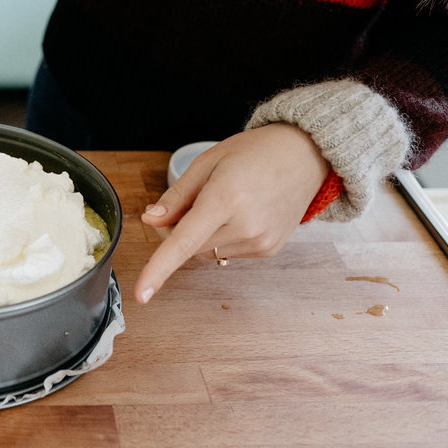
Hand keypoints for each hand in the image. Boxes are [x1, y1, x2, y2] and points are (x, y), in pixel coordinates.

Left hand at [134, 123, 329, 302]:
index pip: (183, 242)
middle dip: (180, 229)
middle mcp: (246, 226)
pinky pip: (227, 252)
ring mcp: (261, 242)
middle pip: (189, 247)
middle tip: (197, 198)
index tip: (142, 294)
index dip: (158, 269)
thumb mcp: (207, 163)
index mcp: (225, 198)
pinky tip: (241, 213)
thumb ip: (176, 196)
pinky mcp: (269, 250)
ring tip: (227, 201)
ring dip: (203, 234)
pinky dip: (223, 237)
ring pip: (206, 252)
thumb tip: (150, 221)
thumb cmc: (255, 152)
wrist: (305, 156)